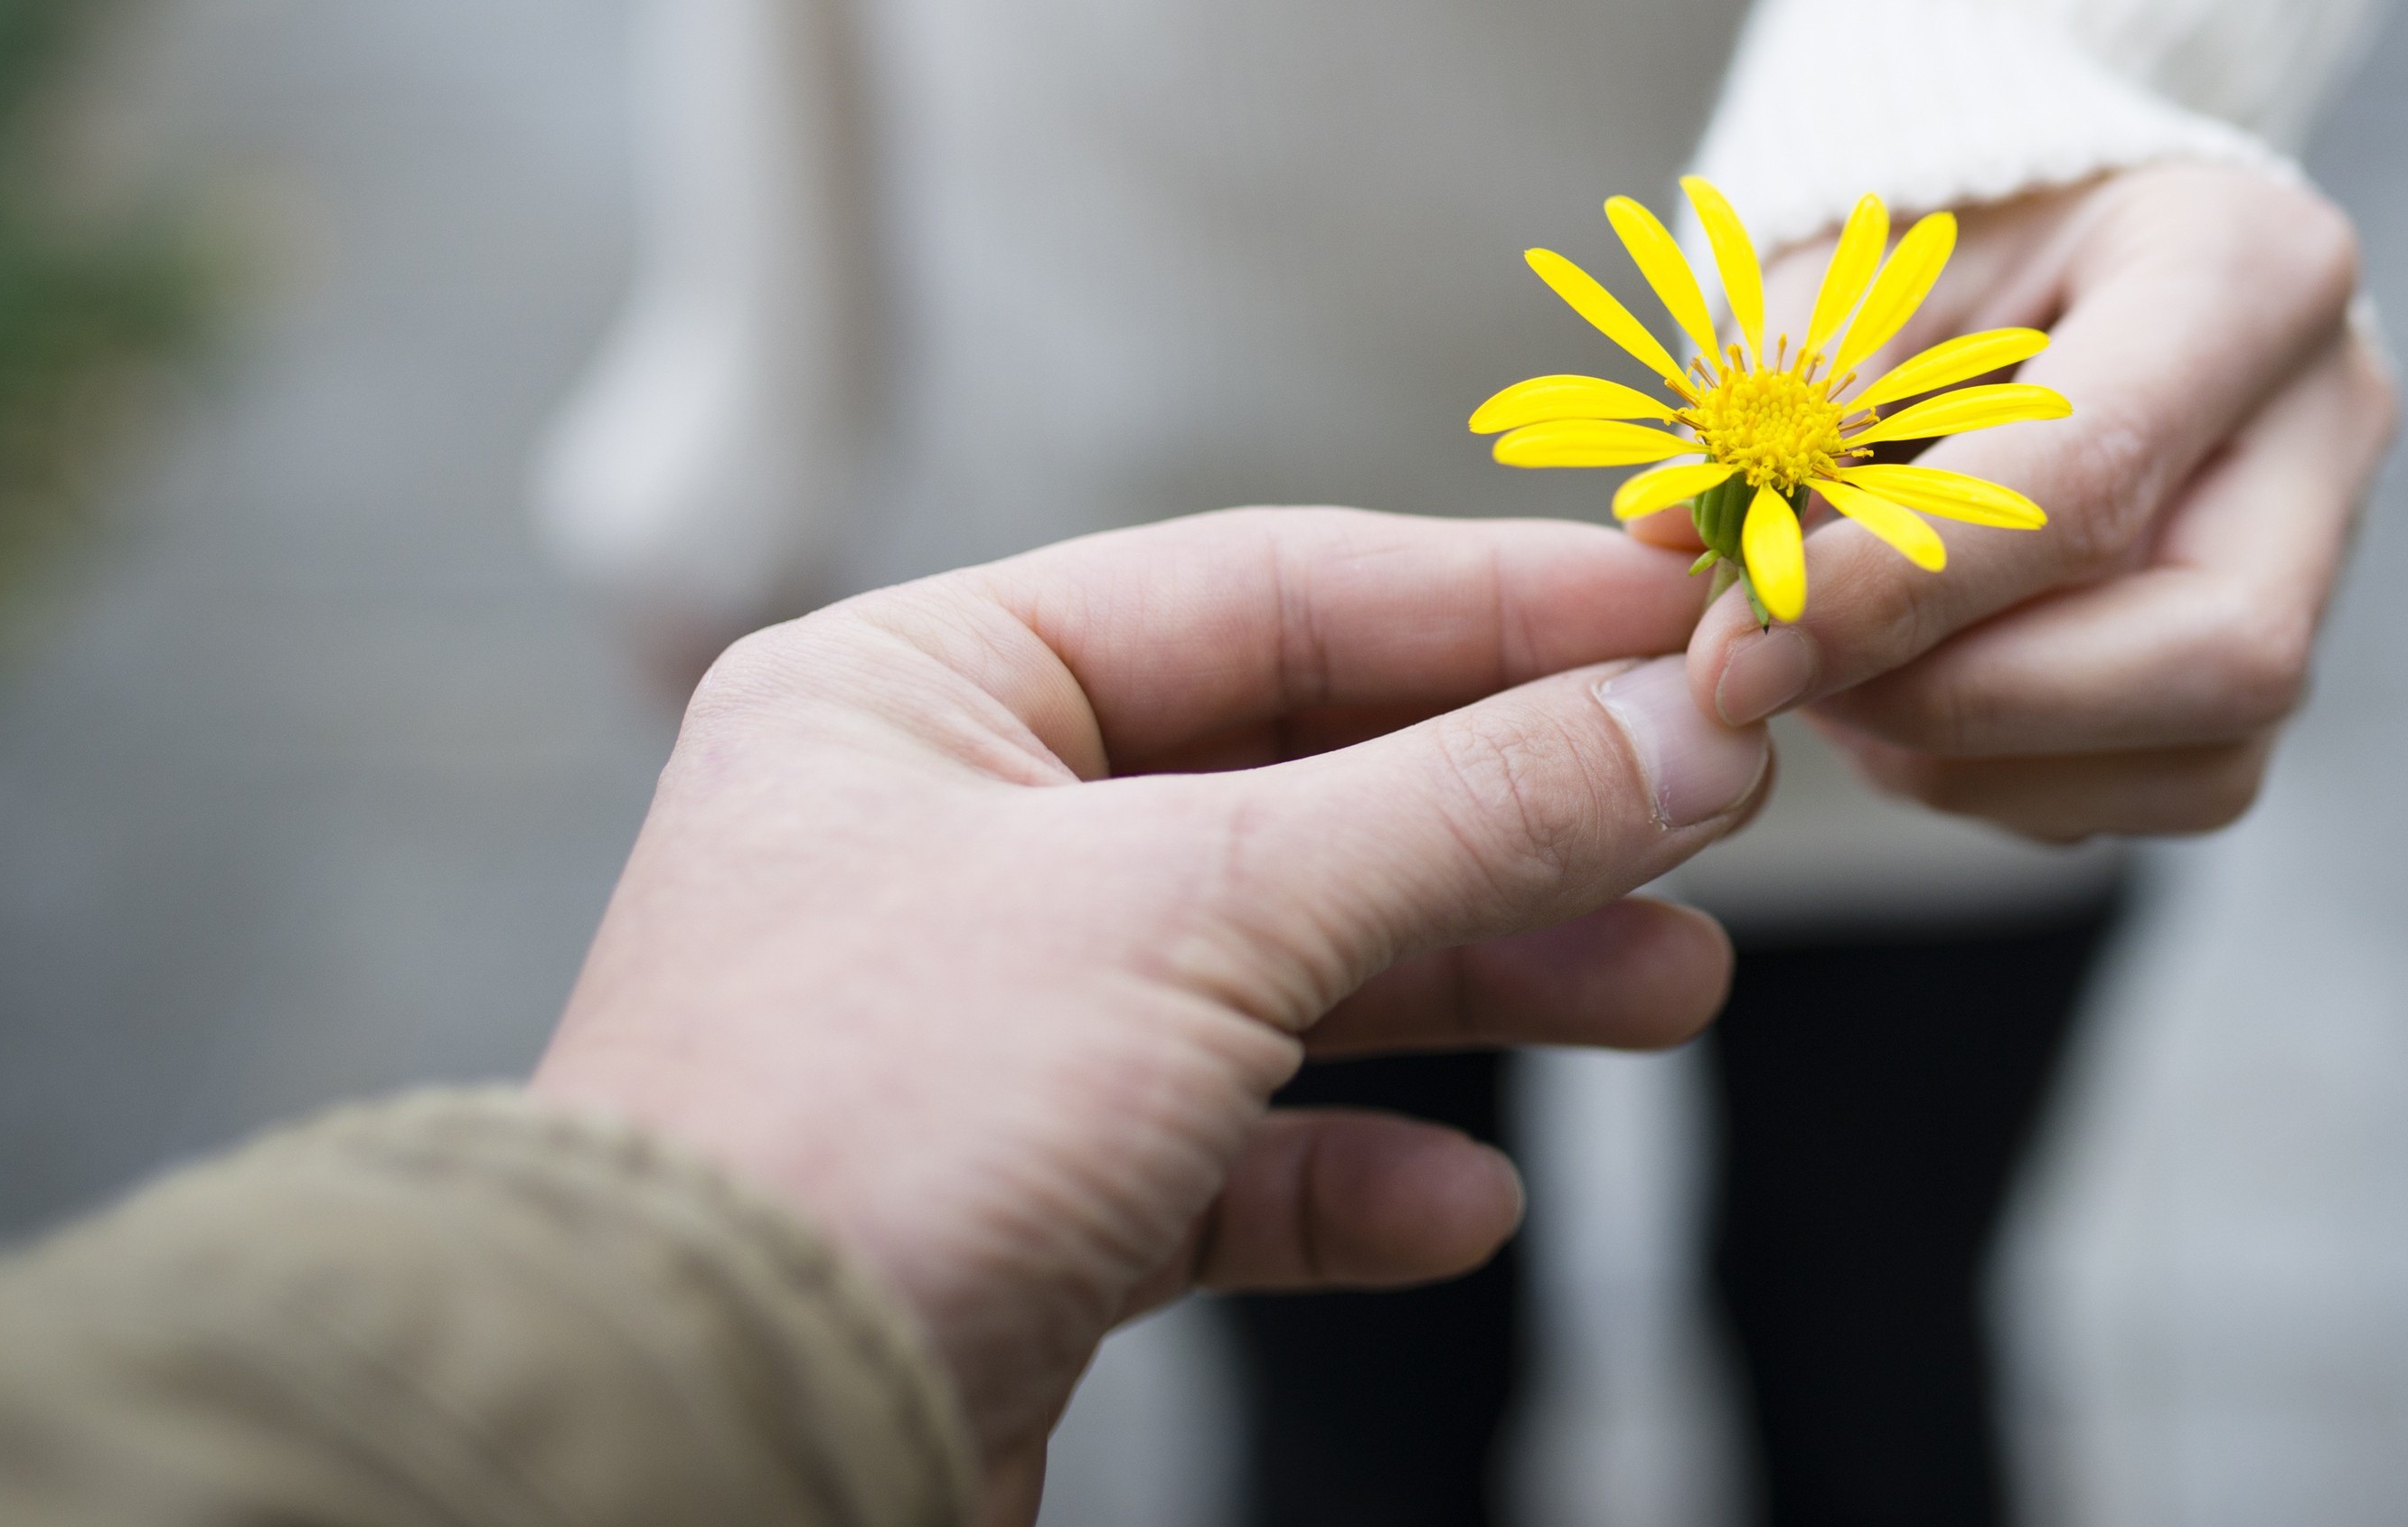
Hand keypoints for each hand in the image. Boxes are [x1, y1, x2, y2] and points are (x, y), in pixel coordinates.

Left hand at [528, 509, 1769, 1520]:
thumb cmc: (866, 1132)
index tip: (1685, 618)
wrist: (696, 1453)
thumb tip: (1691, 726)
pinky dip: (1351, 1174)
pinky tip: (1462, 1206)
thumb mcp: (1199, 917)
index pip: (1264, 592)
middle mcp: (941, 838)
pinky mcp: (1015, 1203)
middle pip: (1296, 782)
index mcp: (921, 692)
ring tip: (1669, 993)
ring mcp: (980, 1026)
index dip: (1494, 605)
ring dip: (1479, 983)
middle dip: (1513, 813)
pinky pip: (1225, 1156)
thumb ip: (1460, 810)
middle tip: (1711, 819)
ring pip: (1285, 969)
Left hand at [1646, 160, 2397, 841]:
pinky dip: (1992, 775)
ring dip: (1967, 756)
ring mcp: (2325, 565)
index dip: (1904, 586)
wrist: (2053, 256)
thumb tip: (1679, 550)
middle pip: (2214, 651)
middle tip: (1778, 679)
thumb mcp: (1860, 259)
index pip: (2094, 474)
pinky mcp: (2265, 678)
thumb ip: (1789, 389)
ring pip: (2195, 761)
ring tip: (1825, 674)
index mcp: (2248, 269)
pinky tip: (1894, 693)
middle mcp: (2325, 428)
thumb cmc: (1955, 242)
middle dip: (1967, 700)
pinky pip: (2146, 796)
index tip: (1738, 645)